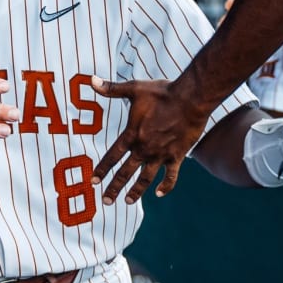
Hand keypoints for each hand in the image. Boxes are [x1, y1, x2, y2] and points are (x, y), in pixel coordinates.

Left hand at [91, 78, 212, 203]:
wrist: (191, 98)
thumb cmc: (162, 92)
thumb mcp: (134, 89)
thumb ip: (112, 89)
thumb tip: (91, 80)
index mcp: (132, 135)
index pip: (112, 156)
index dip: (102, 170)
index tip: (93, 182)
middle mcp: (144, 148)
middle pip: (125, 173)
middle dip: (114, 188)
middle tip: (105, 201)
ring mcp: (161, 154)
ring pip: (145, 179)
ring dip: (136, 192)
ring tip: (127, 202)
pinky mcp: (177, 156)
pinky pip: (171, 176)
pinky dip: (166, 187)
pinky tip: (159, 194)